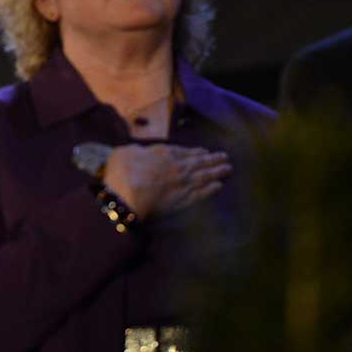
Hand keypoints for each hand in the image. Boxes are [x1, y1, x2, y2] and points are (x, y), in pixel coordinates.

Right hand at [102, 144, 230, 220]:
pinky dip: (212, 189)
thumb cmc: (123, 172)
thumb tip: (141, 150)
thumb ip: (137, 150)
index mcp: (164, 154)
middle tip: (225, 158)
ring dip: (218, 172)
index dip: (195, 152)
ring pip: (205, 176)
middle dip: (213, 160)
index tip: (205, 151)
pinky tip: (219, 186)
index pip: (184, 152)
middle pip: (199, 162)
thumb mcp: (125, 152)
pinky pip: (202, 194)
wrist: (128, 196)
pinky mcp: (184, 200)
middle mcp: (178, 167)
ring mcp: (184, 184)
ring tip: (228, 169)